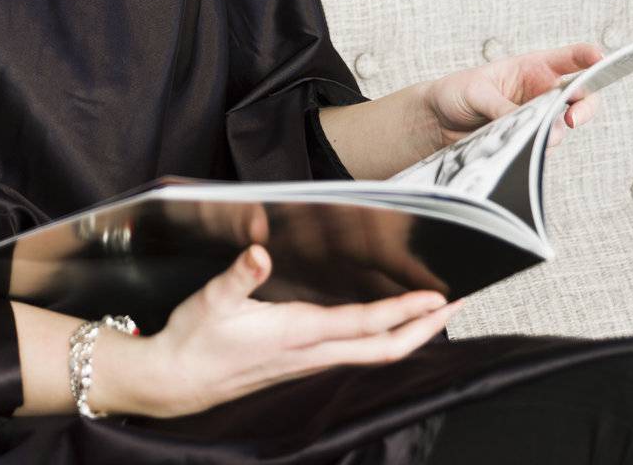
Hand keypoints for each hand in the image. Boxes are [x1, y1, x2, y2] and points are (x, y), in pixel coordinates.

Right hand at [93, 245, 455, 418]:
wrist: (176, 382)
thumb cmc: (194, 341)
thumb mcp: (211, 301)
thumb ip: (239, 276)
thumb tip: (260, 250)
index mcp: (297, 334)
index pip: (364, 325)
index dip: (403, 313)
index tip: (436, 299)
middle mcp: (310, 352)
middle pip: (383, 349)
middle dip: (424, 329)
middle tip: (456, 306)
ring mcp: (307, 361)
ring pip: (371, 353)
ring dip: (407, 334)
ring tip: (431, 314)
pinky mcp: (298, 362)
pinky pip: (353, 353)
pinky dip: (378, 337)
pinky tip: (379, 325)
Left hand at [421, 43, 602, 152]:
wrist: (435, 122)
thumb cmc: (456, 93)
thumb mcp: (477, 92)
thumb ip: (505, 107)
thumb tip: (534, 127)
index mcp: (531, 67)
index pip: (569, 59)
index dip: (588, 57)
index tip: (600, 57)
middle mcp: (541, 92)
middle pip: (581, 97)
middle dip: (585, 107)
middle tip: (572, 118)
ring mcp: (537, 118)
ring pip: (563, 126)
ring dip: (552, 131)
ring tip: (526, 130)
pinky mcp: (528, 141)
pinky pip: (543, 146)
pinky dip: (536, 147)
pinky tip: (519, 144)